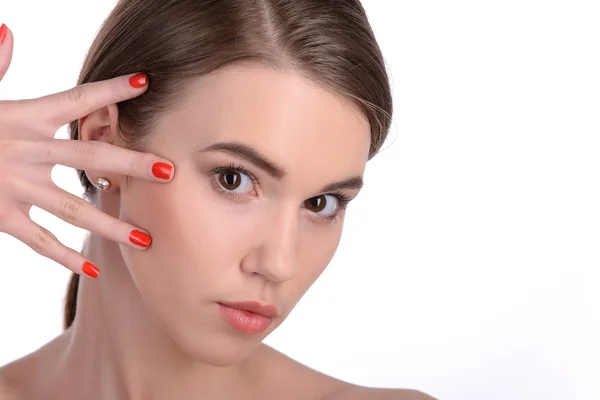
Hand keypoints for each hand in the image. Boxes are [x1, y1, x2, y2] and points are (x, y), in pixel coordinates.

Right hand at [0, 24, 173, 278]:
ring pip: (72, 208)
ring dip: (110, 223)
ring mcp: (13, 187)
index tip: (144, 82)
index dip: (110, 90)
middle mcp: (24, 151)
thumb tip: (7, 31)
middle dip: (131, 164)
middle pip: (89, 156)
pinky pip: (38, 241)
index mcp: (22, 117)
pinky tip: (93, 270)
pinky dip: (64, 257)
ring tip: (146, 238)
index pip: (76, 99)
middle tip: (169, 171)